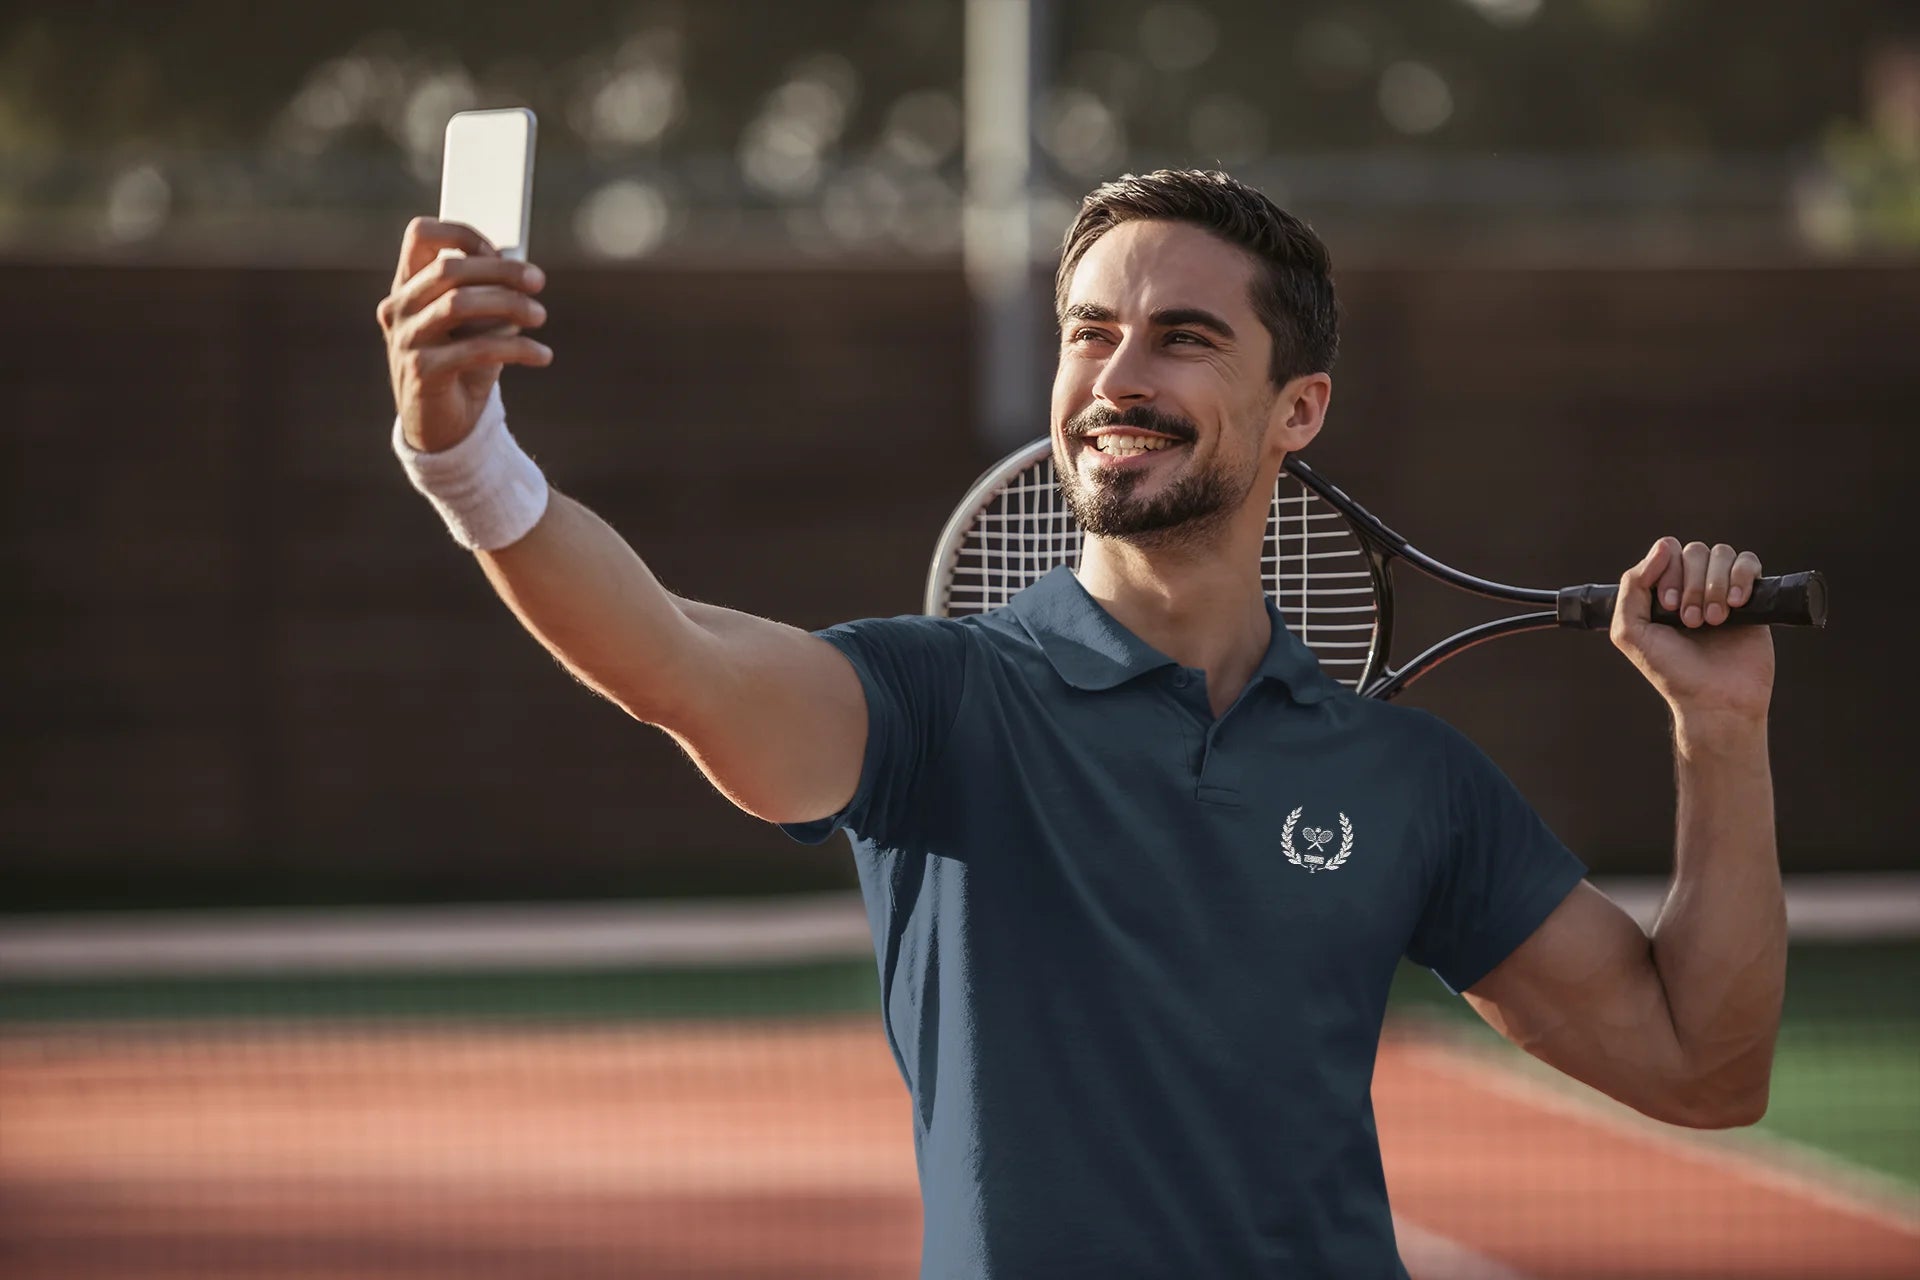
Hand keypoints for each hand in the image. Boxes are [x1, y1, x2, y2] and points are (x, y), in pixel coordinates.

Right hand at [376, 217, 552, 452]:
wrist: (445, 427)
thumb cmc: (465, 367)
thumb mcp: (479, 325)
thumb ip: (490, 295)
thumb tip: (521, 274)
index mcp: (408, 287)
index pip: (421, 235)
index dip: (463, 234)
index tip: (501, 252)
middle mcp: (399, 308)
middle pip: (448, 268)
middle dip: (500, 270)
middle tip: (538, 282)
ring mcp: (406, 340)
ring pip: (459, 303)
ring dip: (509, 305)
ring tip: (541, 316)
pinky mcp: (422, 372)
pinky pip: (475, 349)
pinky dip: (516, 348)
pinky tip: (541, 355)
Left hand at [1610, 537, 1774, 722]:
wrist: (1714, 699)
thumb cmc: (1671, 670)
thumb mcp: (1630, 631)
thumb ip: (1632, 586)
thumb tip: (1664, 546)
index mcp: (1662, 590)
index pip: (1666, 552)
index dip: (1667, 572)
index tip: (1668, 607)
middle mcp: (1692, 586)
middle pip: (1694, 551)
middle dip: (1692, 584)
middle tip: (1691, 621)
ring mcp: (1723, 590)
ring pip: (1722, 553)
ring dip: (1715, 585)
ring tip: (1714, 620)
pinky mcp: (1752, 598)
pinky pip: (1750, 562)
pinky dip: (1742, 577)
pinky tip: (1736, 605)